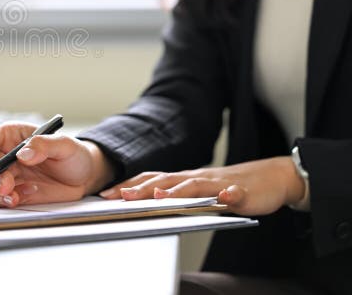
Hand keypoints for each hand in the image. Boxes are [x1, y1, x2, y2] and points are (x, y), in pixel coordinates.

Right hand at [0, 122, 114, 207]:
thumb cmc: (73, 154)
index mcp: (10, 136)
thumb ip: (44, 144)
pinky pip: (2, 200)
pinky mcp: (15, 193)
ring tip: (17, 196)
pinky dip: (10, 201)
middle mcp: (4, 155)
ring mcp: (9, 176)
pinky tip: (28, 195)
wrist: (84, 177)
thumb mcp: (65, 144)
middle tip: (7, 188)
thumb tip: (23, 154)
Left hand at [99, 157, 305, 216]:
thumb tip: (144, 200)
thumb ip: (174, 196)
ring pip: (196, 186)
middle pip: (166, 181)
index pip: (151, 180)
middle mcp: (197, 178)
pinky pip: (235, 193)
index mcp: (184, 179)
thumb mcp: (196, 192)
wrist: (270, 177)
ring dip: (179, 191)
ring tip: (162, 197)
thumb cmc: (228, 187)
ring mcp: (219, 184)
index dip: (129, 186)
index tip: (107, 194)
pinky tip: (226, 198)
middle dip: (142, 189)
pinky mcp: (242, 192)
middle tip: (122, 196)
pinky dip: (229, 195)